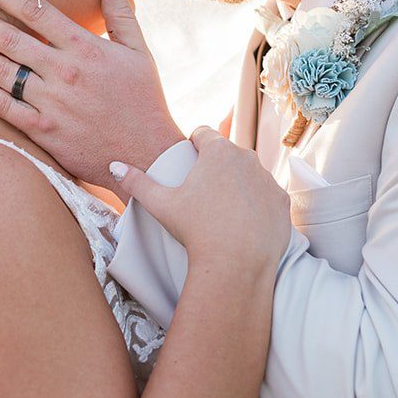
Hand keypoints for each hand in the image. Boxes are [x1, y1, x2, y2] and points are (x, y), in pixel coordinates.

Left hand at [0, 0, 183, 185]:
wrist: (145, 154)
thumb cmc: (144, 101)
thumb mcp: (140, 52)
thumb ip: (121, 14)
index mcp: (86, 48)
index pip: (36, 11)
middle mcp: (65, 72)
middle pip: (10, 39)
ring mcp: (52, 103)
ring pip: (2, 71)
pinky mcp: (43, 130)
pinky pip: (4, 106)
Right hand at [110, 126, 292, 275]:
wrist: (237, 264)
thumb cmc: (196, 230)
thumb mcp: (161, 204)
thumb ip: (137, 183)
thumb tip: (114, 166)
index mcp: (218, 151)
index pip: (203, 133)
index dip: (193, 144)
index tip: (188, 159)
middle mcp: (248, 158)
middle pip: (228, 153)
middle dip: (217, 165)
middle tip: (202, 189)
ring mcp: (268, 180)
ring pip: (250, 173)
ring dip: (239, 183)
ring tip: (224, 207)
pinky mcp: (283, 202)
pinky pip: (267, 196)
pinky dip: (258, 204)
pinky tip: (246, 220)